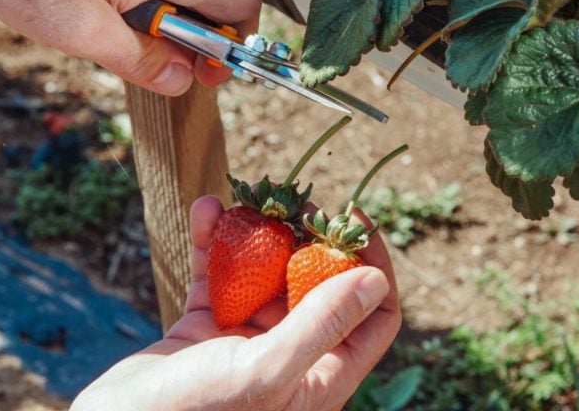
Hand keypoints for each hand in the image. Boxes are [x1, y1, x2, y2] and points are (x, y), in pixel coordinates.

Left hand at [0, 0, 262, 94]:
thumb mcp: (81, 30)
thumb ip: (139, 59)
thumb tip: (179, 80)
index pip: (242, 2)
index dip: (234, 43)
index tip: (208, 72)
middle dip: (201, 34)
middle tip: (167, 60)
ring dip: (171, 16)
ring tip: (128, 32)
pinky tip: (113, 7)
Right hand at [70, 196, 401, 410]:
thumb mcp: (266, 371)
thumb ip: (321, 325)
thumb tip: (373, 281)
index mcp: (321, 377)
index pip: (373, 316)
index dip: (373, 265)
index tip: (353, 218)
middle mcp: (292, 356)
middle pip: (319, 285)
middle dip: (310, 239)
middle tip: (294, 203)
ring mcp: (248, 339)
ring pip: (267, 273)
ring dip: (257, 234)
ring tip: (250, 200)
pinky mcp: (207, 326)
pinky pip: (218, 273)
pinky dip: (212, 242)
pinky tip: (205, 210)